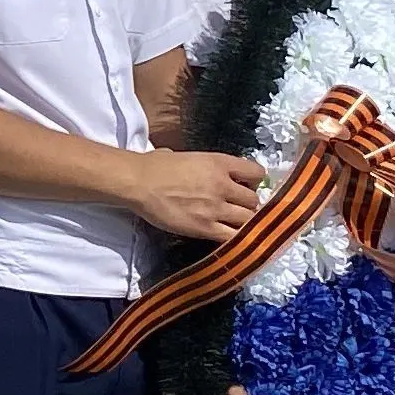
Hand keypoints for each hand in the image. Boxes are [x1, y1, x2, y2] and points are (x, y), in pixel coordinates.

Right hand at [128, 150, 266, 245]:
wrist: (137, 182)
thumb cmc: (154, 166)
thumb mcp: (186, 155)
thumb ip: (202, 164)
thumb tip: (198, 168)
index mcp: (219, 163)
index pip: (257, 172)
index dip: (254, 182)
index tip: (246, 187)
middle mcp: (223, 184)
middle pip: (254, 200)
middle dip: (248, 206)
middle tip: (237, 209)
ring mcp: (215, 208)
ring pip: (248, 220)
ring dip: (243, 223)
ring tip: (232, 224)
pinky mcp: (205, 228)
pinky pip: (233, 237)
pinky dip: (235, 238)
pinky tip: (228, 237)